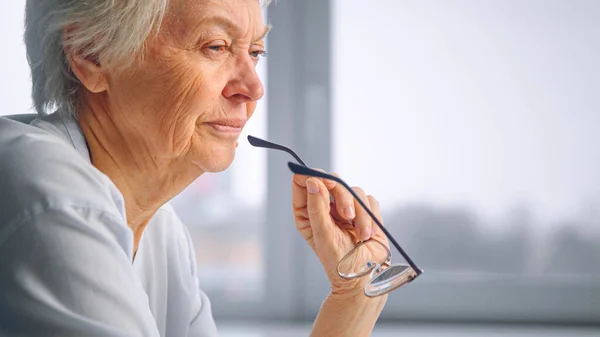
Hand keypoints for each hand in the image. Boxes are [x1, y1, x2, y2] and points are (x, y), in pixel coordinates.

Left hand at [292, 170, 389, 295]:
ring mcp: (346, 207)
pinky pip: (370, 200)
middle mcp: (325, 206)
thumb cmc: (338, 261)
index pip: (303, 182)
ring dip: (360, 213)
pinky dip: (370, 217)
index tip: (320, 179)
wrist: (364, 276)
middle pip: (332, 181)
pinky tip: (367, 235)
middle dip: (342, 196)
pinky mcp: (365, 211)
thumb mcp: (323, 234)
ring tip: (361, 235)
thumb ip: (317, 206)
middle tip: (346, 215)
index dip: (310, 175)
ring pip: (354, 190)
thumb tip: (312, 180)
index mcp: (307, 211)